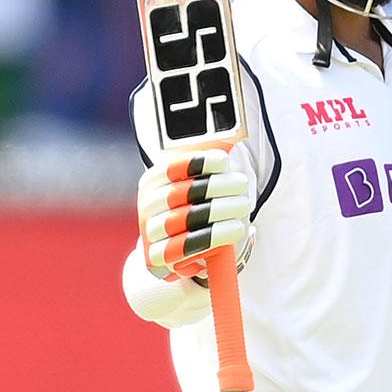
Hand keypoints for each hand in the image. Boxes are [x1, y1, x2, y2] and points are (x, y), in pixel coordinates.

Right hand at [138, 150, 249, 280]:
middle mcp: (147, 205)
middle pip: (181, 193)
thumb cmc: (197, 208)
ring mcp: (149, 232)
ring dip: (219, 210)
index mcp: (152, 182)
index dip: (197, 162)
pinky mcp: (156, 257)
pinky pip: (184, 247)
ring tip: (244, 205)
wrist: (179, 248)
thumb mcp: (199, 184)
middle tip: (243, 184)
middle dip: (216, 186)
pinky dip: (213, 237)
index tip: (223, 161)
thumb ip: (211, 164)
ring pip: (184, 219)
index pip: (171, 168)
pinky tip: (235, 229)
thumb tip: (234, 135)